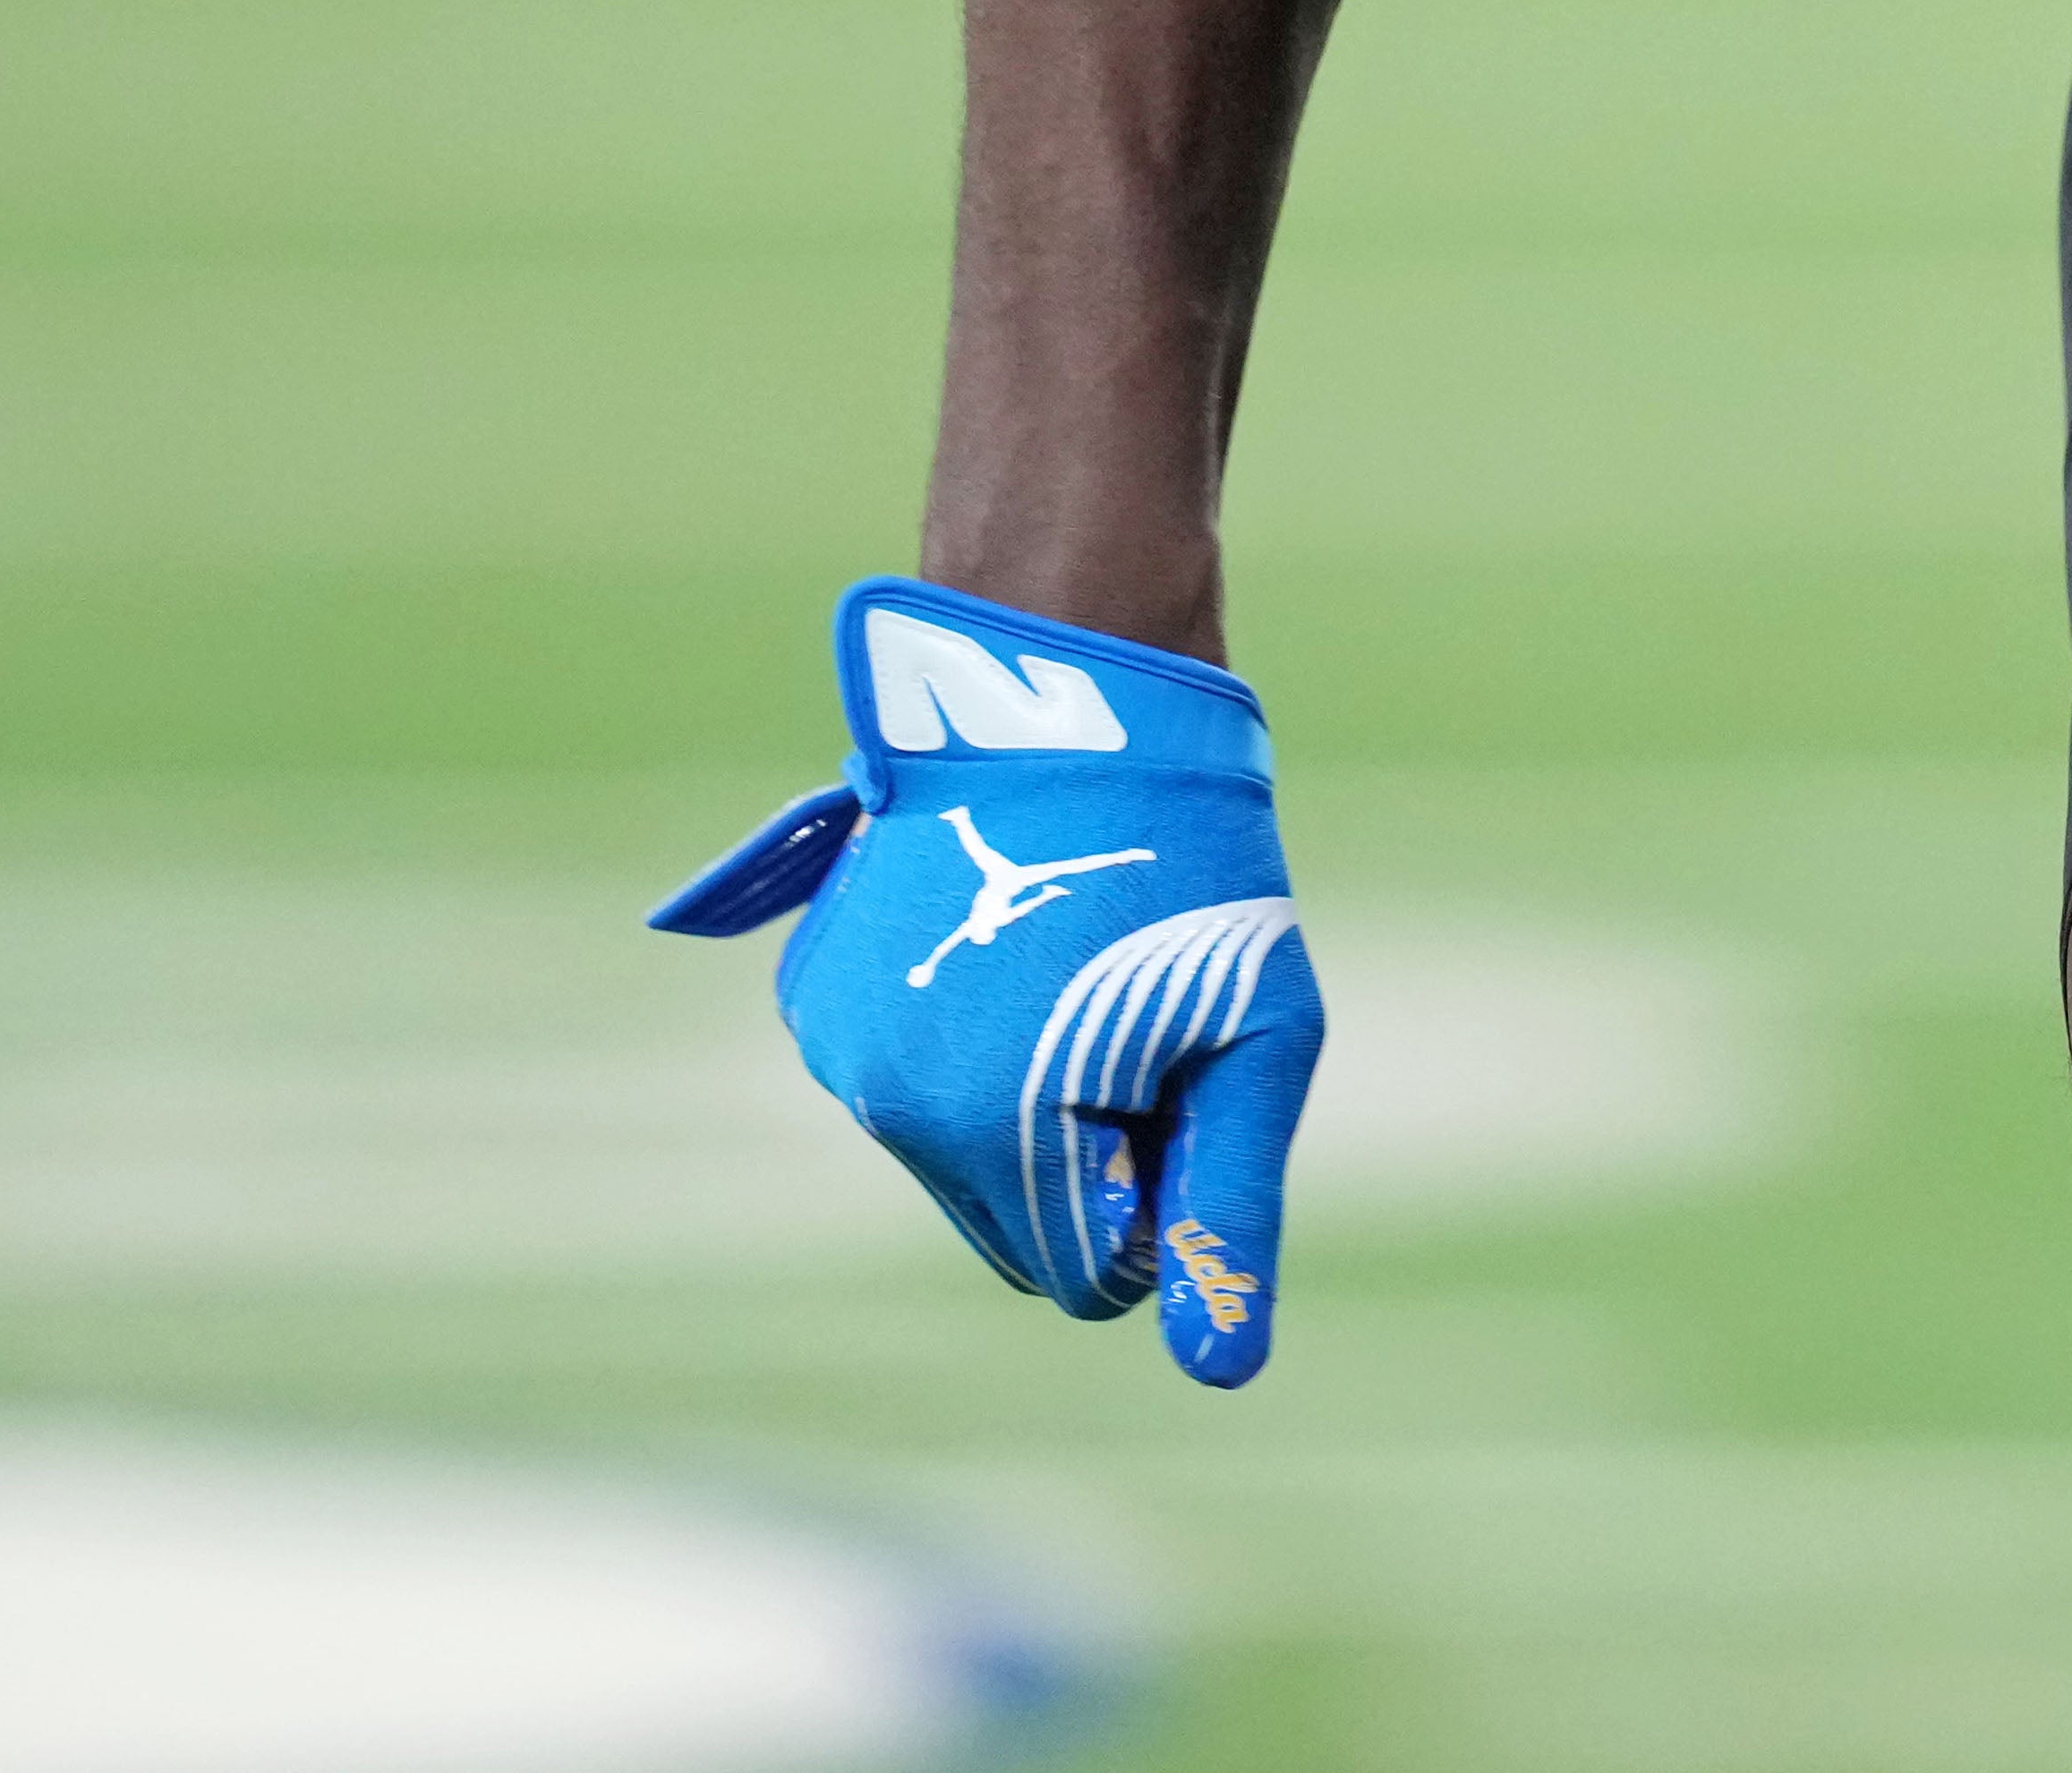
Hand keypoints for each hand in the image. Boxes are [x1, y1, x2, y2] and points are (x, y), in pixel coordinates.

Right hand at [649, 577, 1320, 1386]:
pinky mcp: (813, 1002)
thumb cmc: (1196, 870)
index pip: (1089, 1277)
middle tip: (1140, 1023)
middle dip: (1089, 1166)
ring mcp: (837, 1052)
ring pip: (961, 1162)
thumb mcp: (1257, 1041)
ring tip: (1077, 968)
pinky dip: (965, 1054)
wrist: (1065, 697)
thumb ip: (1232, 1209)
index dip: (1162, 1204)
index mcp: (999, 1129)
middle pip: (1017, 1232)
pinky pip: (909, 1088)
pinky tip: (1011, 946)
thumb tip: (1223, 1373)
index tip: (1186, 1089)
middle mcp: (890, 1108)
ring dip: (1027, 1108)